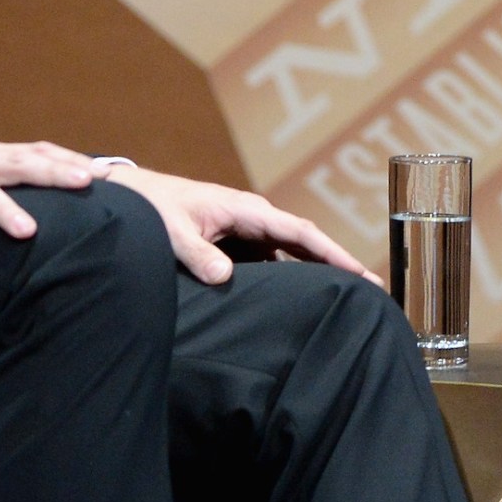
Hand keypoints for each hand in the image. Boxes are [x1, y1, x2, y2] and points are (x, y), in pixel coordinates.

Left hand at [104, 165, 376, 286]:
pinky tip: (300, 305)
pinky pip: (269, 266)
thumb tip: (226, 278)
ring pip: (290, 257)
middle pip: (306, 245)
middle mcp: (252, 220)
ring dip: (317, 276)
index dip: (334, 254)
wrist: (126, 196)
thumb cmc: (148, 208)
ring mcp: (245, 233)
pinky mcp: (234, 247)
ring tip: (348, 304)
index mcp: (245, 210)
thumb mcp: (170, 232)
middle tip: (375, 295)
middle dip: (340, 267)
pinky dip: (289, 281)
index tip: (362, 275)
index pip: (301, 233)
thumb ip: (196, 254)